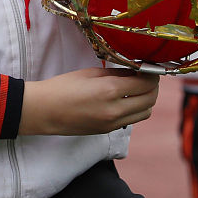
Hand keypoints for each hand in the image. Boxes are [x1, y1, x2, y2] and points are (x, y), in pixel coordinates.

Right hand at [19, 67, 158, 135]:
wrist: (44, 111)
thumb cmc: (63, 87)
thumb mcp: (91, 73)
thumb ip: (117, 72)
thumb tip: (136, 70)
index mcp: (110, 90)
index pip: (146, 83)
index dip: (152, 73)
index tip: (150, 66)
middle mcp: (116, 110)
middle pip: (150, 99)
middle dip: (153, 86)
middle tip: (147, 75)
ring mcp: (113, 123)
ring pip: (145, 112)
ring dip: (146, 99)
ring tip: (137, 87)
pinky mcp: (108, 131)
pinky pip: (132, 120)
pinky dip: (135, 109)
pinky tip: (125, 98)